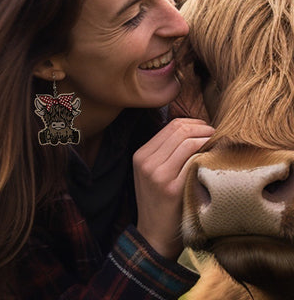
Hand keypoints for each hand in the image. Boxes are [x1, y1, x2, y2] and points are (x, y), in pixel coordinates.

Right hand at [133, 118, 214, 260]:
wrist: (154, 235)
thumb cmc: (159, 202)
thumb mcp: (152, 173)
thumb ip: (166, 152)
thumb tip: (195, 130)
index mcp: (141, 155)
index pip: (171, 125)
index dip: (194, 123)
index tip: (207, 129)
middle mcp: (146, 162)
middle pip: (180, 130)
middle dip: (203, 128)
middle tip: (217, 135)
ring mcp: (157, 175)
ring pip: (188, 142)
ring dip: (208, 139)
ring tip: (218, 145)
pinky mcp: (171, 188)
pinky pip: (194, 161)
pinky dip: (207, 156)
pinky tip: (215, 160)